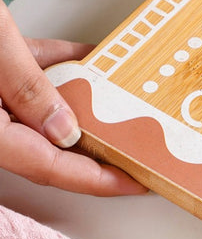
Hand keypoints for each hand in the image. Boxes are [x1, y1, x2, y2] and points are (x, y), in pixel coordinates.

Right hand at [0, 1, 145, 195]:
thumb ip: (26, 89)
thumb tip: (65, 132)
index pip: (49, 167)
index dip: (97, 180)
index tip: (136, 182)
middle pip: (48, 144)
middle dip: (95, 147)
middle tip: (140, 145)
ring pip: (39, 108)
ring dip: (81, 103)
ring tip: (126, 102)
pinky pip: (24, 74)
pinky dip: (56, 68)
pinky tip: (88, 56)